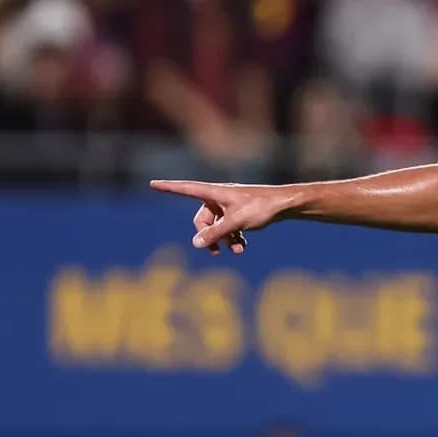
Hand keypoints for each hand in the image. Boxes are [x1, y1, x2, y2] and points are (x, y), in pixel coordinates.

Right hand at [150, 179, 294, 255]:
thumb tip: (196, 244)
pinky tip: (242, 247)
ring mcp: (229, 206)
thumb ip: (215, 234)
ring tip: (238, 251)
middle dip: (209, 236)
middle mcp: (218, 197)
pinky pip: (228, 228)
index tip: (152, 183)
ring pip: (217, 226)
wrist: (284, 205)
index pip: (185, 189)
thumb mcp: (236, 223)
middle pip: (202, 219)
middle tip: (216, 252)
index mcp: (214, 193)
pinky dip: (233, 238)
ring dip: (224, 240)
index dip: (169, 188)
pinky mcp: (239, 213)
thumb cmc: (260, 208)